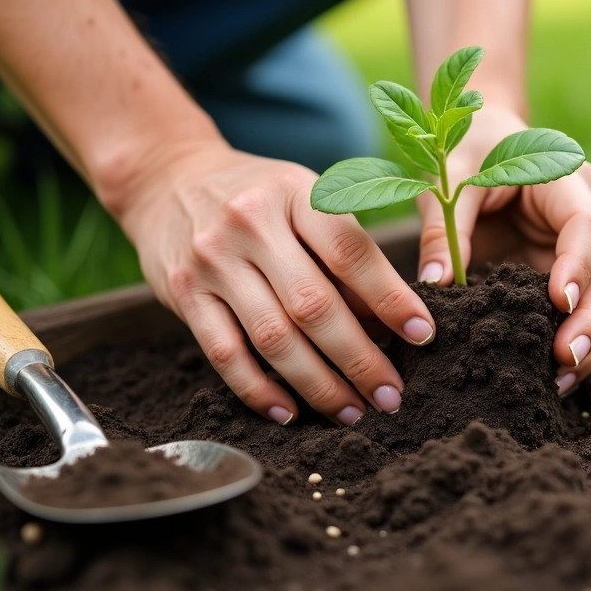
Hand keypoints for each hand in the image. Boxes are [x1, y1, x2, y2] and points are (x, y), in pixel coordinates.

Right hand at [113, 142, 436, 424]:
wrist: (167, 177)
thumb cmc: (259, 196)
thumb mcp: (304, 198)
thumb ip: (343, 253)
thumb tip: (391, 323)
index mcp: (295, 194)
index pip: (350, 252)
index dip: (390, 297)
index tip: (423, 335)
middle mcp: (252, 224)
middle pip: (315, 305)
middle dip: (360, 359)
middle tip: (391, 394)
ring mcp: (214, 261)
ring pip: (274, 338)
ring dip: (318, 384)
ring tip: (352, 411)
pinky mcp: (183, 294)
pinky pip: (225, 354)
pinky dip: (259, 390)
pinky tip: (290, 413)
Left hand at [416, 109, 590, 393]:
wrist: (485, 143)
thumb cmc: (470, 152)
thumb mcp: (453, 178)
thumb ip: (444, 227)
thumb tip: (433, 285)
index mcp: (567, 183)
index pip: (588, 225)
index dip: (578, 264)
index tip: (558, 301)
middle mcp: (587, 218)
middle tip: (566, 357)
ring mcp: (584, 253)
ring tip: (560, 382)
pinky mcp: (570, 278)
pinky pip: (586, 315)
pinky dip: (578, 347)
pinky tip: (555, 381)